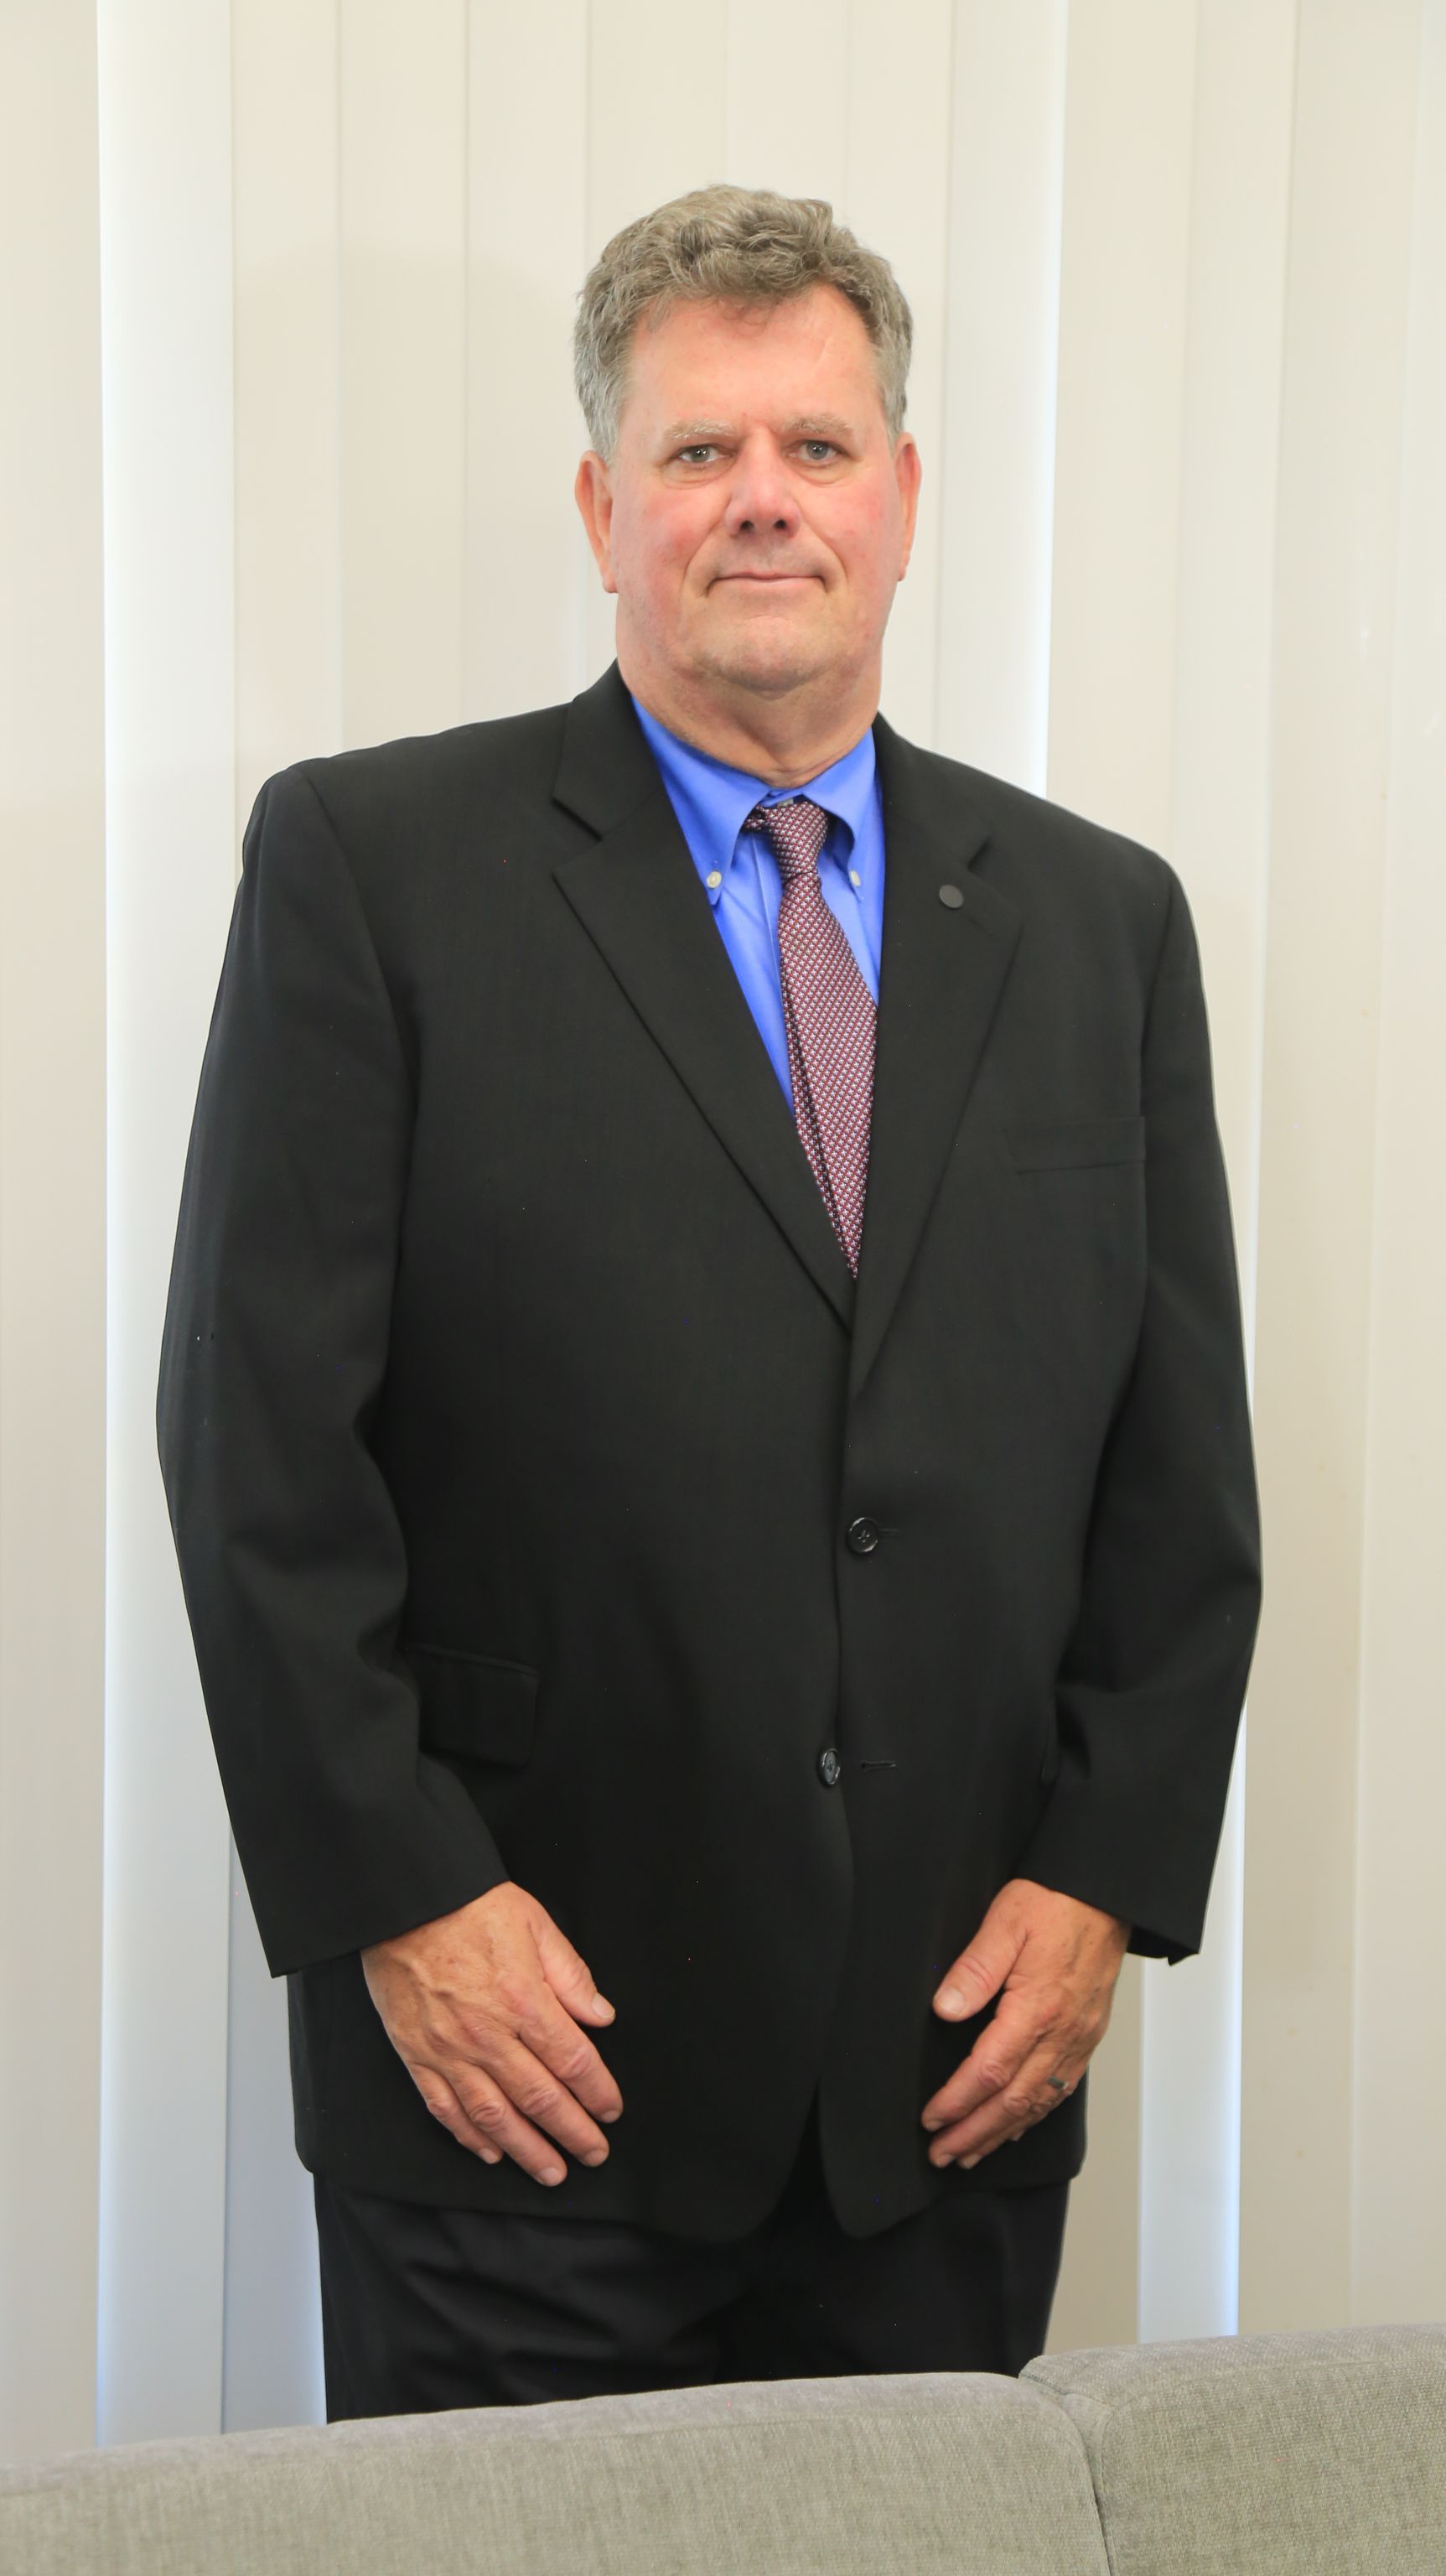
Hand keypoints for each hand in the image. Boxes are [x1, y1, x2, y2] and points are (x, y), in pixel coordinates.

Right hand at [361, 1881, 622, 2187]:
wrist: (403, 1901)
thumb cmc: (471, 1906)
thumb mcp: (536, 1924)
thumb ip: (570, 1975)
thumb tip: (602, 2016)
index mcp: (524, 2000)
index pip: (572, 2061)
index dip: (597, 2092)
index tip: (612, 2112)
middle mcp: (488, 2035)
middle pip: (540, 2099)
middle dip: (572, 2133)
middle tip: (595, 2155)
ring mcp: (448, 2051)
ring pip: (494, 2116)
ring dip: (527, 2150)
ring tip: (552, 2173)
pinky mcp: (415, 2055)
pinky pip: (444, 2107)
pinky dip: (469, 2137)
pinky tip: (491, 2152)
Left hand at [920, 1879, 1128, 2169]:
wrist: (1106, 1893)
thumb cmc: (1055, 1901)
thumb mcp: (1005, 1922)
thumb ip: (974, 1968)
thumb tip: (945, 2009)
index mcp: (1038, 2008)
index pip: (989, 2071)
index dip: (957, 2101)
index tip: (931, 2118)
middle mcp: (1062, 2033)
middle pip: (1013, 2100)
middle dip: (974, 2133)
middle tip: (941, 2154)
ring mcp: (1079, 2038)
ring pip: (1037, 2103)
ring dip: (1001, 2133)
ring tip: (970, 2153)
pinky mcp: (1087, 2035)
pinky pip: (1060, 2090)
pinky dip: (1033, 2116)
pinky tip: (1016, 2126)